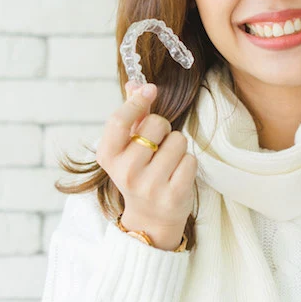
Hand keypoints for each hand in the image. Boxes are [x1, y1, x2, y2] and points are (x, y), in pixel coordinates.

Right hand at [95, 80, 196, 249]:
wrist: (150, 218)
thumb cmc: (138, 172)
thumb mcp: (127, 146)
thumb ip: (131, 114)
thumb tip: (136, 83)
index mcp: (109, 157)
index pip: (119, 121)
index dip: (137, 101)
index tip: (150, 90)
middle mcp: (127, 172)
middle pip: (156, 124)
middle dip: (163, 128)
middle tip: (157, 145)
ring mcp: (150, 186)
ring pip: (178, 140)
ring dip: (177, 146)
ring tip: (167, 162)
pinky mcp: (174, 195)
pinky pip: (191, 159)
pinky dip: (188, 163)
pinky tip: (177, 175)